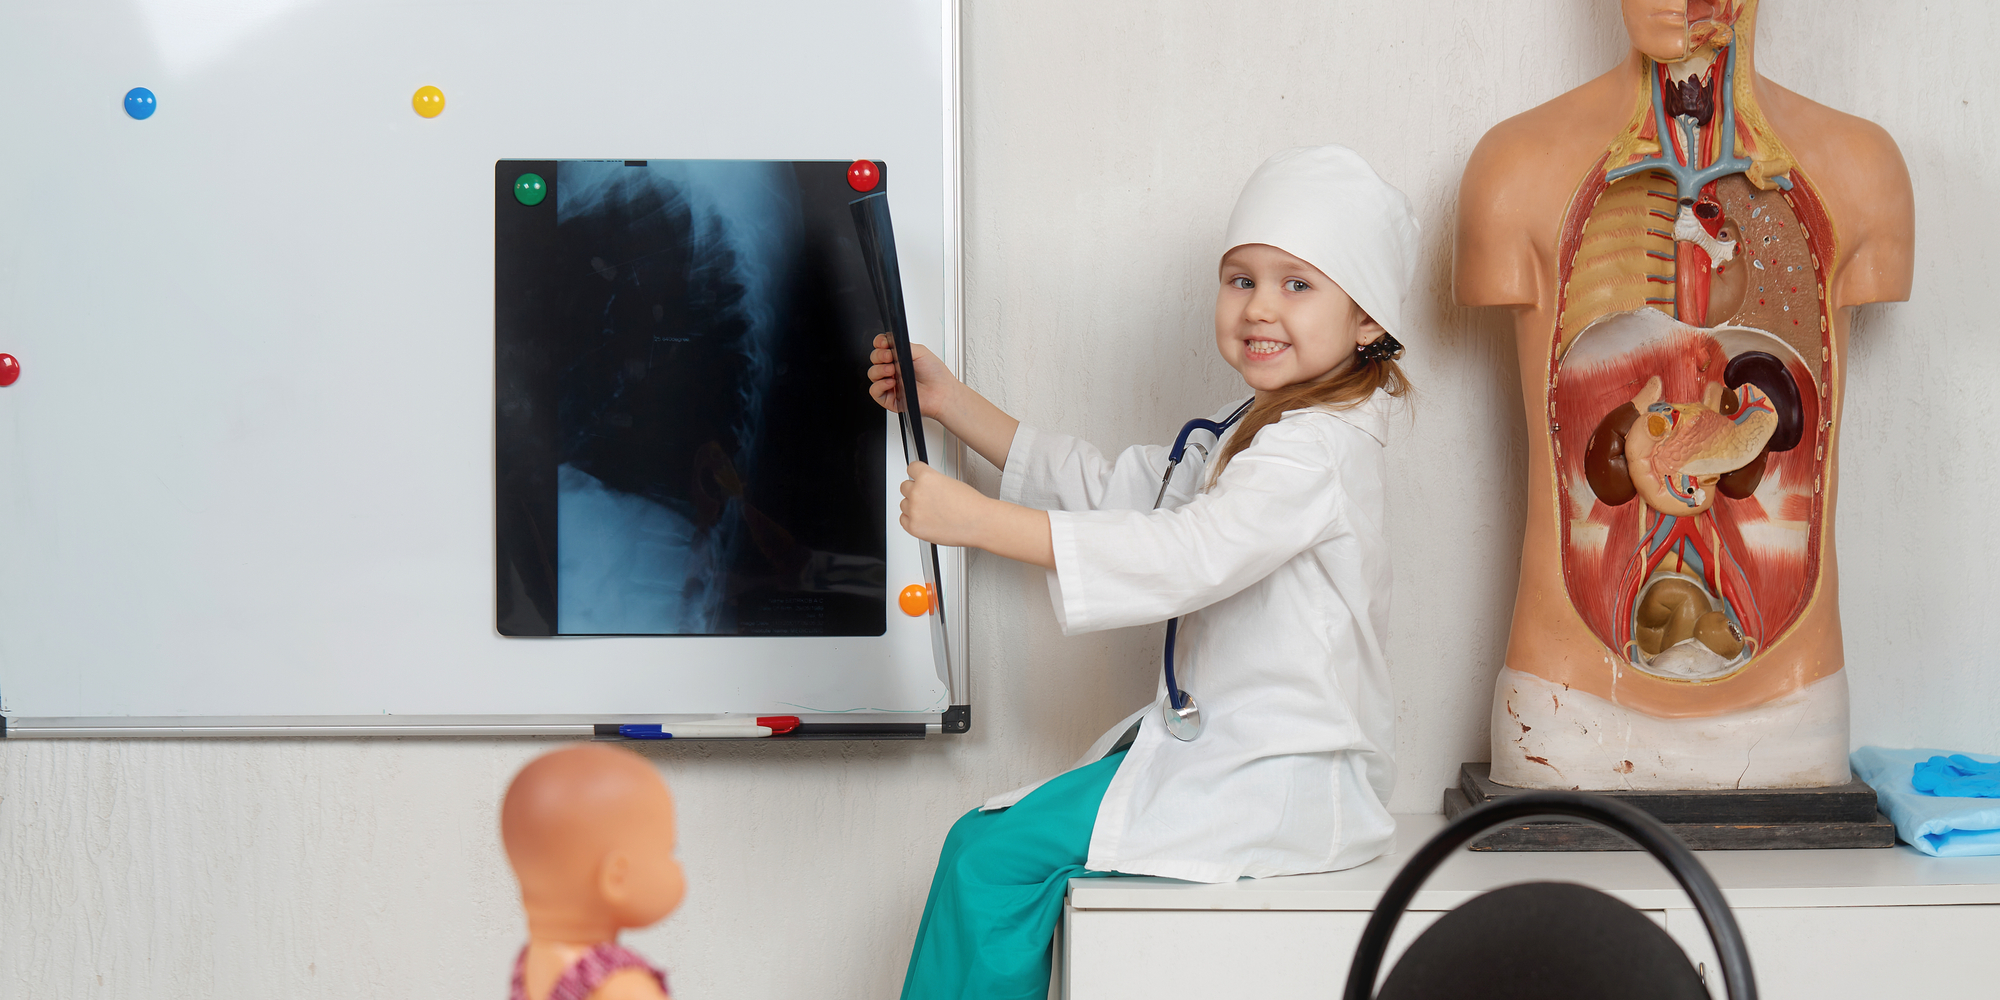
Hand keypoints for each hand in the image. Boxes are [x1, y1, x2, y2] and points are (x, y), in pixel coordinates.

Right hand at [868, 335, 960, 421]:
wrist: (942, 393)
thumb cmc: (936, 375)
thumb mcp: (920, 351)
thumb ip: (902, 345)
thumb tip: (888, 342)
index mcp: (899, 357)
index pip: (881, 347)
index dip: (879, 343)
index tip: (884, 343)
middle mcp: (893, 370)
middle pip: (874, 359)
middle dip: (879, 355)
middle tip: (889, 356)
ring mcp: (890, 383)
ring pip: (872, 374)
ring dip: (880, 370)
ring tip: (892, 370)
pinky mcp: (889, 398)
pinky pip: (874, 391)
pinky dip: (880, 385)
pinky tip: (891, 383)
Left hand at [898, 462, 1055, 568]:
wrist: (979, 523)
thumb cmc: (970, 505)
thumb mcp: (950, 482)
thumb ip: (932, 482)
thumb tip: (924, 486)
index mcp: (926, 477)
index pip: (911, 468)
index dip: (916, 473)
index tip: (917, 477)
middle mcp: (917, 492)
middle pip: (905, 486)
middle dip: (915, 491)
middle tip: (928, 498)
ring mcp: (914, 510)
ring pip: (904, 504)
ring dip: (913, 506)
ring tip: (931, 511)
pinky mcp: (914, 527)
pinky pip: (903, 520)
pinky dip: (912, 520)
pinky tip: (925, 519)